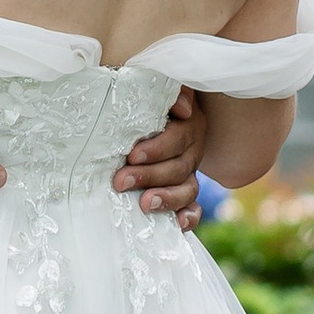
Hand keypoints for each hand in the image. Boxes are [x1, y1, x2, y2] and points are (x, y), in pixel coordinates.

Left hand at [114, 85, 205, 231]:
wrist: (137, 115)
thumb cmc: (140, 100)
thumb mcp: (150, 88)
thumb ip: (168, 92)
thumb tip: (182, 109)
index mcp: (188, 123)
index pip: (178, 138)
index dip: (157, 149)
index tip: (132, 155)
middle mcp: (192, 149)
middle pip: (179, 167)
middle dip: (149, 176)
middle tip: (120, 181)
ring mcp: (188, 172)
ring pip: (188, 189)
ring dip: (168, 198)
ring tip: (145, 205)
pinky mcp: (182, 191)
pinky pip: (193, 207)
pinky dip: (189, 217)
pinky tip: (179, 225)